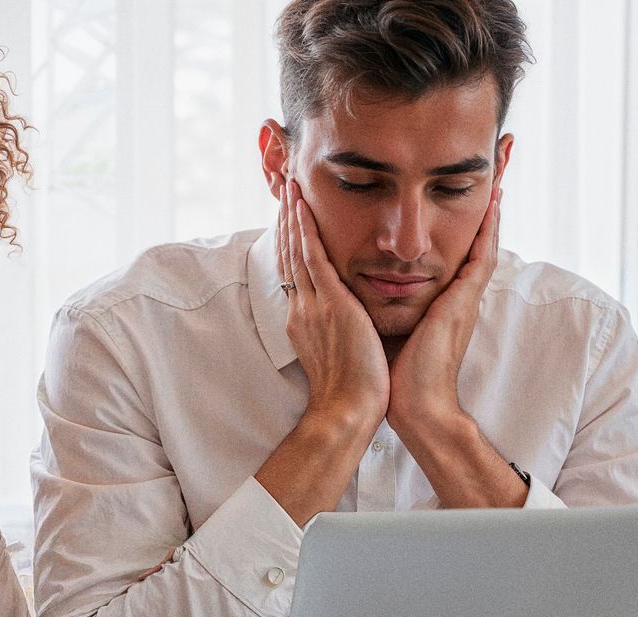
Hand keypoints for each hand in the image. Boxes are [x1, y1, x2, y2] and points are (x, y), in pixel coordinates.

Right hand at [279, 179, 388, 425]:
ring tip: (290, 185)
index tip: (292, 218)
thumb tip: (346, 323)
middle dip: (287, 221)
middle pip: (289, 255)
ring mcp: (312, 305)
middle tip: (284, 190)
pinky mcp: (329, 303)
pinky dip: (306, 230)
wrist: (348, 410)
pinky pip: (312, 258)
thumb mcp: (339, 355)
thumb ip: (339, 332)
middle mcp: (302, 309)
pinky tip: (303, 206)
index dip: (292, 243)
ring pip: (297, 250)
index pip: (296, 273)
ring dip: (293, 216)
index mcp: (304, 321)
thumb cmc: (352, 393)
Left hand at [387, 186, 500, 435]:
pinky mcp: (463, 303)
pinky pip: (481, 259)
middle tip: (500, 168)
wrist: (413, 405)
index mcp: (438, 299)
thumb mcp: (389, 325)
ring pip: (482, 242)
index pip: (451, 250)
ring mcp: (462, 298)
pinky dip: (490, 232)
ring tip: (502, 171)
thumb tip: (359, 286)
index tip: (463, 190)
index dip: (460, 221)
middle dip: (485, 206)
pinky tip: (495, 205)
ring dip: (492, 208)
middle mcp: (454, 294)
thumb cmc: (396, 373)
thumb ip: (385, 303)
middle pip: (473, 239)